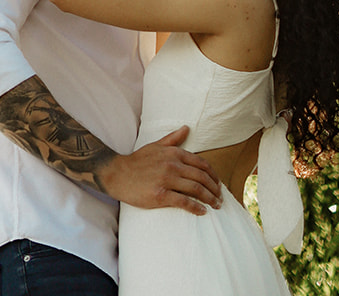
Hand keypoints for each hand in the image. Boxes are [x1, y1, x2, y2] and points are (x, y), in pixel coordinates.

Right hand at [97, 126, 221, 213]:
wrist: (118, 174)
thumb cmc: (137, 161)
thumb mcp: (156, 146)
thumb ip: (173, 138)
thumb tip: (187, 128)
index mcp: (174, 153)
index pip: (201, 164)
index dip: (213, 175)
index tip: (218, 184)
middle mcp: (173, 165)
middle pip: (201, 177)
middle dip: (214, 189)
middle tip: (221, 198)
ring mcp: (167, 180)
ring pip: (196, 189)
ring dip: (209, 199)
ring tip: (216, 206)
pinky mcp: (160, 195)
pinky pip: (184, 202)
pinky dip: (196, 207)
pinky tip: (203, 212)